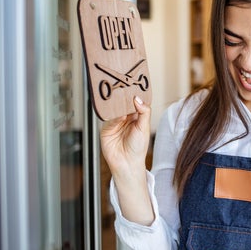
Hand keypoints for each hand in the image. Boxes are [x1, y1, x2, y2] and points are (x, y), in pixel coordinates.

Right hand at [100, 96, 154, 224]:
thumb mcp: (144, 128)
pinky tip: (118, 114)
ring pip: (115, 110)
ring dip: (117, 104)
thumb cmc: (138, 148)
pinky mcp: (106, 128)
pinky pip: (109, 119)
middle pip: (123, 104)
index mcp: (136, 117)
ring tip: (121, 97)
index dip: (135, 94)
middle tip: (126, 87)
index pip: (135, 102)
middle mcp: (125, 118)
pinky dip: (113, 116)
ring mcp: (115, 123)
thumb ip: (143, 112)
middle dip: (124, 97)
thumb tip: (138, 99)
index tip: (135, 85)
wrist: (127, 164)